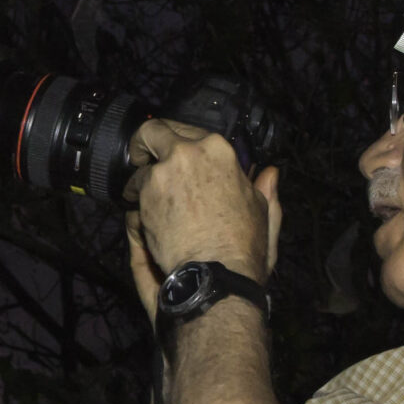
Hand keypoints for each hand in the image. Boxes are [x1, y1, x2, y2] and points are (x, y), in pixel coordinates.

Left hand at [123, 119, 280, 322]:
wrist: (216, 272)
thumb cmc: (242, 245)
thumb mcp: (263, 213)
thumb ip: (264, 189)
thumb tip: (270, 174)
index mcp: (218, 150)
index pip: (189, 131)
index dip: (180, 144)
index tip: (175, 157)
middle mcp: (187, 153)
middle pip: (152, 131)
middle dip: (145, 143)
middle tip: (142, 157)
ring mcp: (162, 173)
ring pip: (141, 169)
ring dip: (143, 183)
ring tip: (150, 204)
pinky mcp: (144, 196)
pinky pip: (134, 194)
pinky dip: (139, 205)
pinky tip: (150, 221)